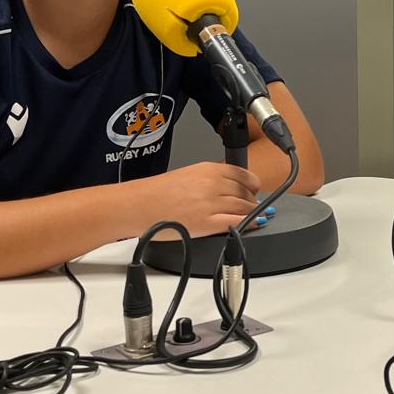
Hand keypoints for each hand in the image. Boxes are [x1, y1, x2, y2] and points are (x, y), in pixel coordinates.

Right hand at [147, 162, 262, 237]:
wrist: (138, 205)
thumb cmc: (156, 193)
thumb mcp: (187, 175)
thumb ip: (208, 179)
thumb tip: (225, 188)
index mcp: (208, 169)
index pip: (242, 174)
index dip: (252, 184)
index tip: (254, 189)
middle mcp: (213, 184)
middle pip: (246, 192)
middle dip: (251, 200)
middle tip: (251, 205)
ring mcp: (212, 203)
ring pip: (245, 206)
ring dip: (252, 211)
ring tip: (252, 215)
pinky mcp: (208, 223)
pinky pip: (238, 222)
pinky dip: (250, 223)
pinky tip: (255, 224)